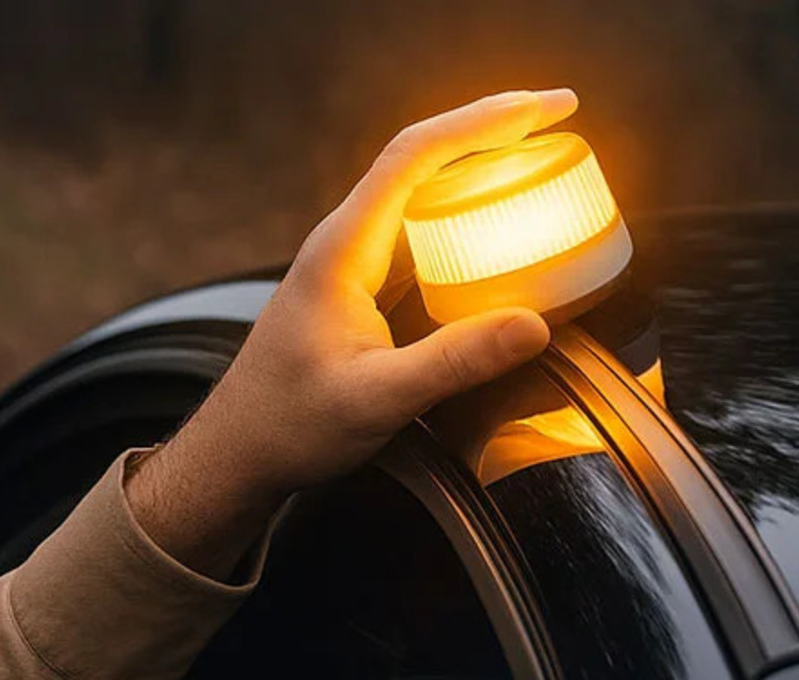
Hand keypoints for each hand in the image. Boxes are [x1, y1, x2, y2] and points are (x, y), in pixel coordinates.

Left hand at [130, 88, 578, 577]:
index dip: (484, 121)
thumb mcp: (377, 399)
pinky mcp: (362, 291)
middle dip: (492, 130)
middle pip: (422, 160)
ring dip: (480, 172)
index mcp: (342, 249)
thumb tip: (533, 326)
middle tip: (560, 120)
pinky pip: (422, 239)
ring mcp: (352, 264)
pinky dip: (467, 224)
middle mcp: (345, 243)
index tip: (546, 109)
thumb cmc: (286, 425)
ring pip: (422, 196)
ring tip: (544, 162)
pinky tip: (504, 237)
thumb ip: (453, 363)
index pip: (414, 156)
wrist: (238, 452)